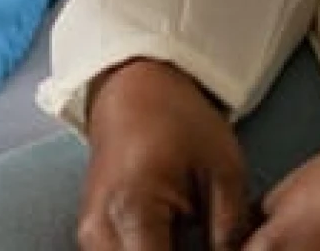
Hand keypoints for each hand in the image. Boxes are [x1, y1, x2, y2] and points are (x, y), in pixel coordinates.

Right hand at [79, 58, 254, 250]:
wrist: (134, 84)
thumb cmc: (177, 117)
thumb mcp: (224, 171)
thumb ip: (230, 235)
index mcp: (133, 211)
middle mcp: (100, 231)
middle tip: (209, 244)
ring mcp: (89, 235)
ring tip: (192, 239)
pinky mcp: (90, 235)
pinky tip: (176, 244)